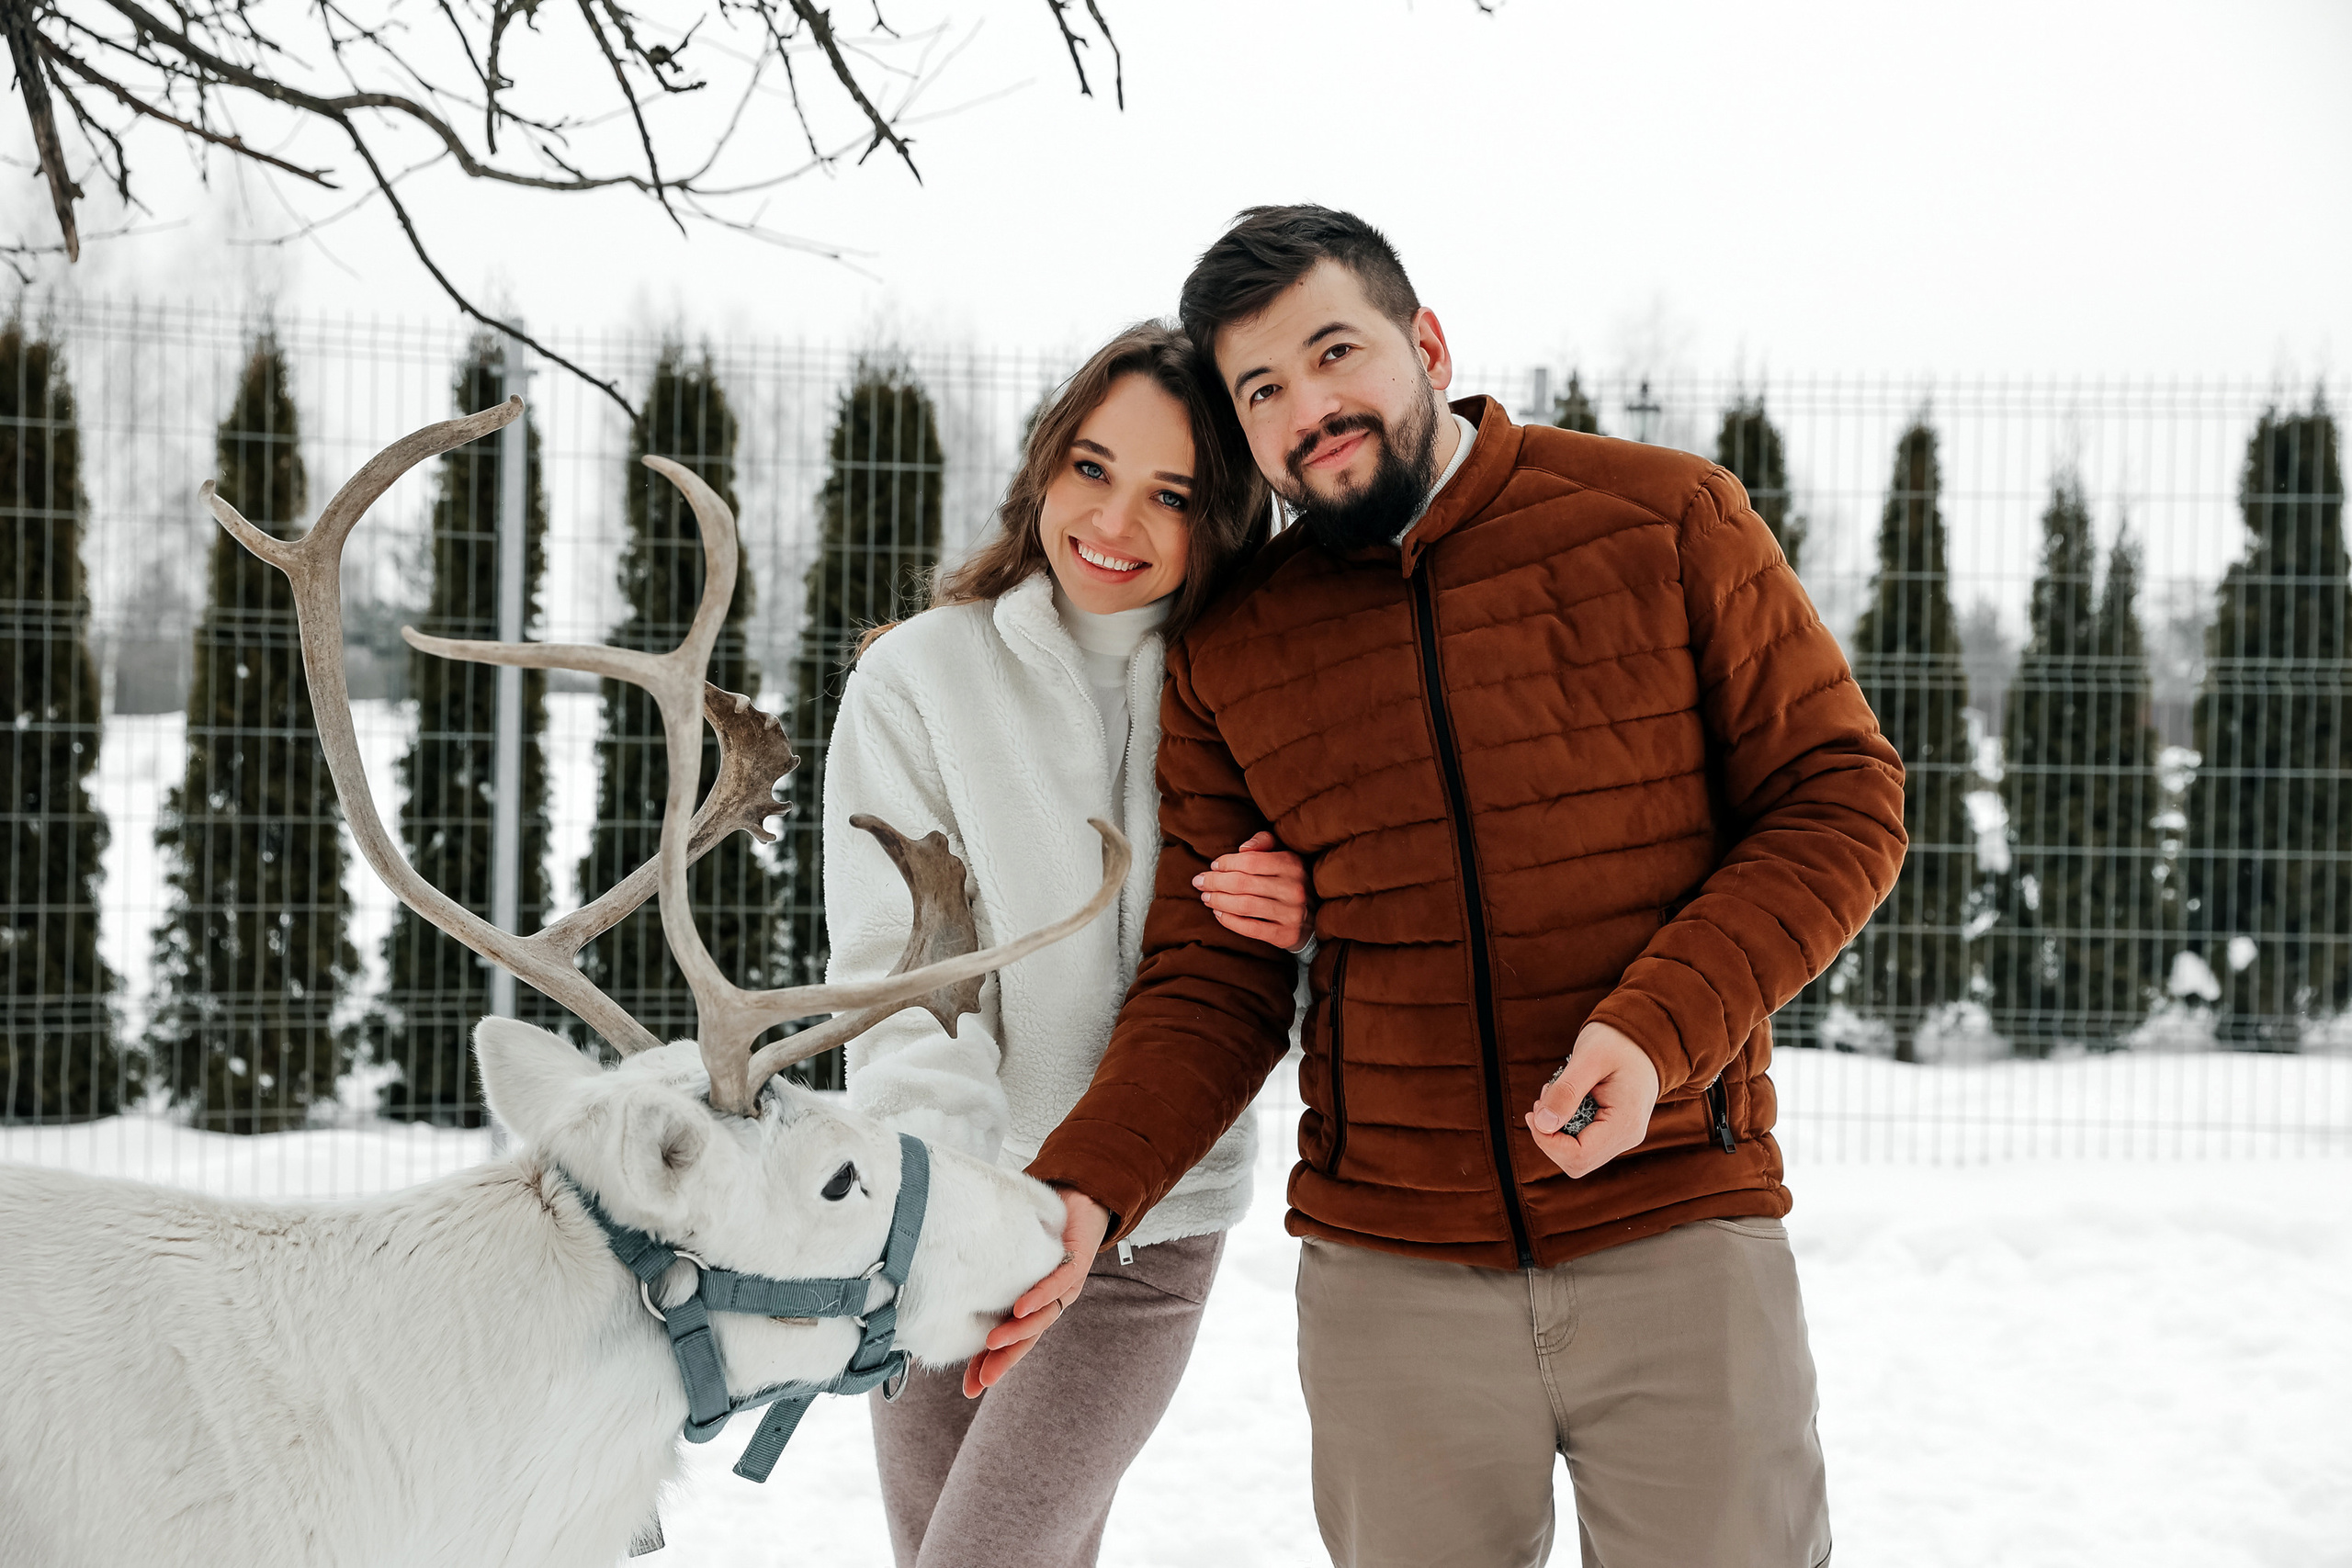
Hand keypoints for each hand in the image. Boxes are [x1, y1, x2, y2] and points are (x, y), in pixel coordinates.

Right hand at [964, 1186, 1110, 1396]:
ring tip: (994, 1343)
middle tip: (983, 1380)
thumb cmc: (1039, 1234)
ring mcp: (1064, 1287)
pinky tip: (1020, 1308)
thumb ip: (988, 1284)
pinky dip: (1039, 1297)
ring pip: (1041, 1318)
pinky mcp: (1076, 1265)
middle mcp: (1048, 1303)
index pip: (1008, 1342)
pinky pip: (1057, 1285)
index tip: (969, 1389)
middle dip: (1005, 1360)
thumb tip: (947, 1298)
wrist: (1079, 1202)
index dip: (990, 1364)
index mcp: (1030, 1306)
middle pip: (1027, 1339)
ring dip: (1017, 1332)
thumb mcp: (1009, 1262)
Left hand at [1194, 831, 1312, 950]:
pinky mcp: (1286, 935)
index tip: (1213, 866)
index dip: (1226, 863)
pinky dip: (1229, 921)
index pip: (1250, 861)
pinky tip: (1218, 914)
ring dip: (1218, 901)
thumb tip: (1242, 848)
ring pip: (1244, 906)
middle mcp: (1294, 888)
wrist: (1313, 918)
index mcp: (1292, 864)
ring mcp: (1292, 913)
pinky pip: (1250, 928)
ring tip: (1206, 898)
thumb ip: (1263, 842)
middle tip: (1199, 882)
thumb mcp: (1282, 854)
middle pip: (1242, 884)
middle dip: (1215, 882)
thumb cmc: (1288, 880)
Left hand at [1525, 1021, 1660, 1178]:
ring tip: (1555, 1092)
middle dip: (1549, 1135)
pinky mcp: (1613, 1132)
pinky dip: (1564, 1124)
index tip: (1535, 1110)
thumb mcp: (1588, 1058)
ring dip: (1555, 1129)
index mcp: (1625, 1124)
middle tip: (1544, 1097)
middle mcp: (1626, 1137)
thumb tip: (1542, 1124)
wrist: (1644, 1036)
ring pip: (1576, 1155)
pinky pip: (1581, 1141)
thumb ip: (1565, 1092)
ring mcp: (1621, 1137)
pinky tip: (1565, 1098)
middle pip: (1575, 1162)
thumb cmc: (1618, 1041)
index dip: (1547, 1141)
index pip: (1578, 1157)